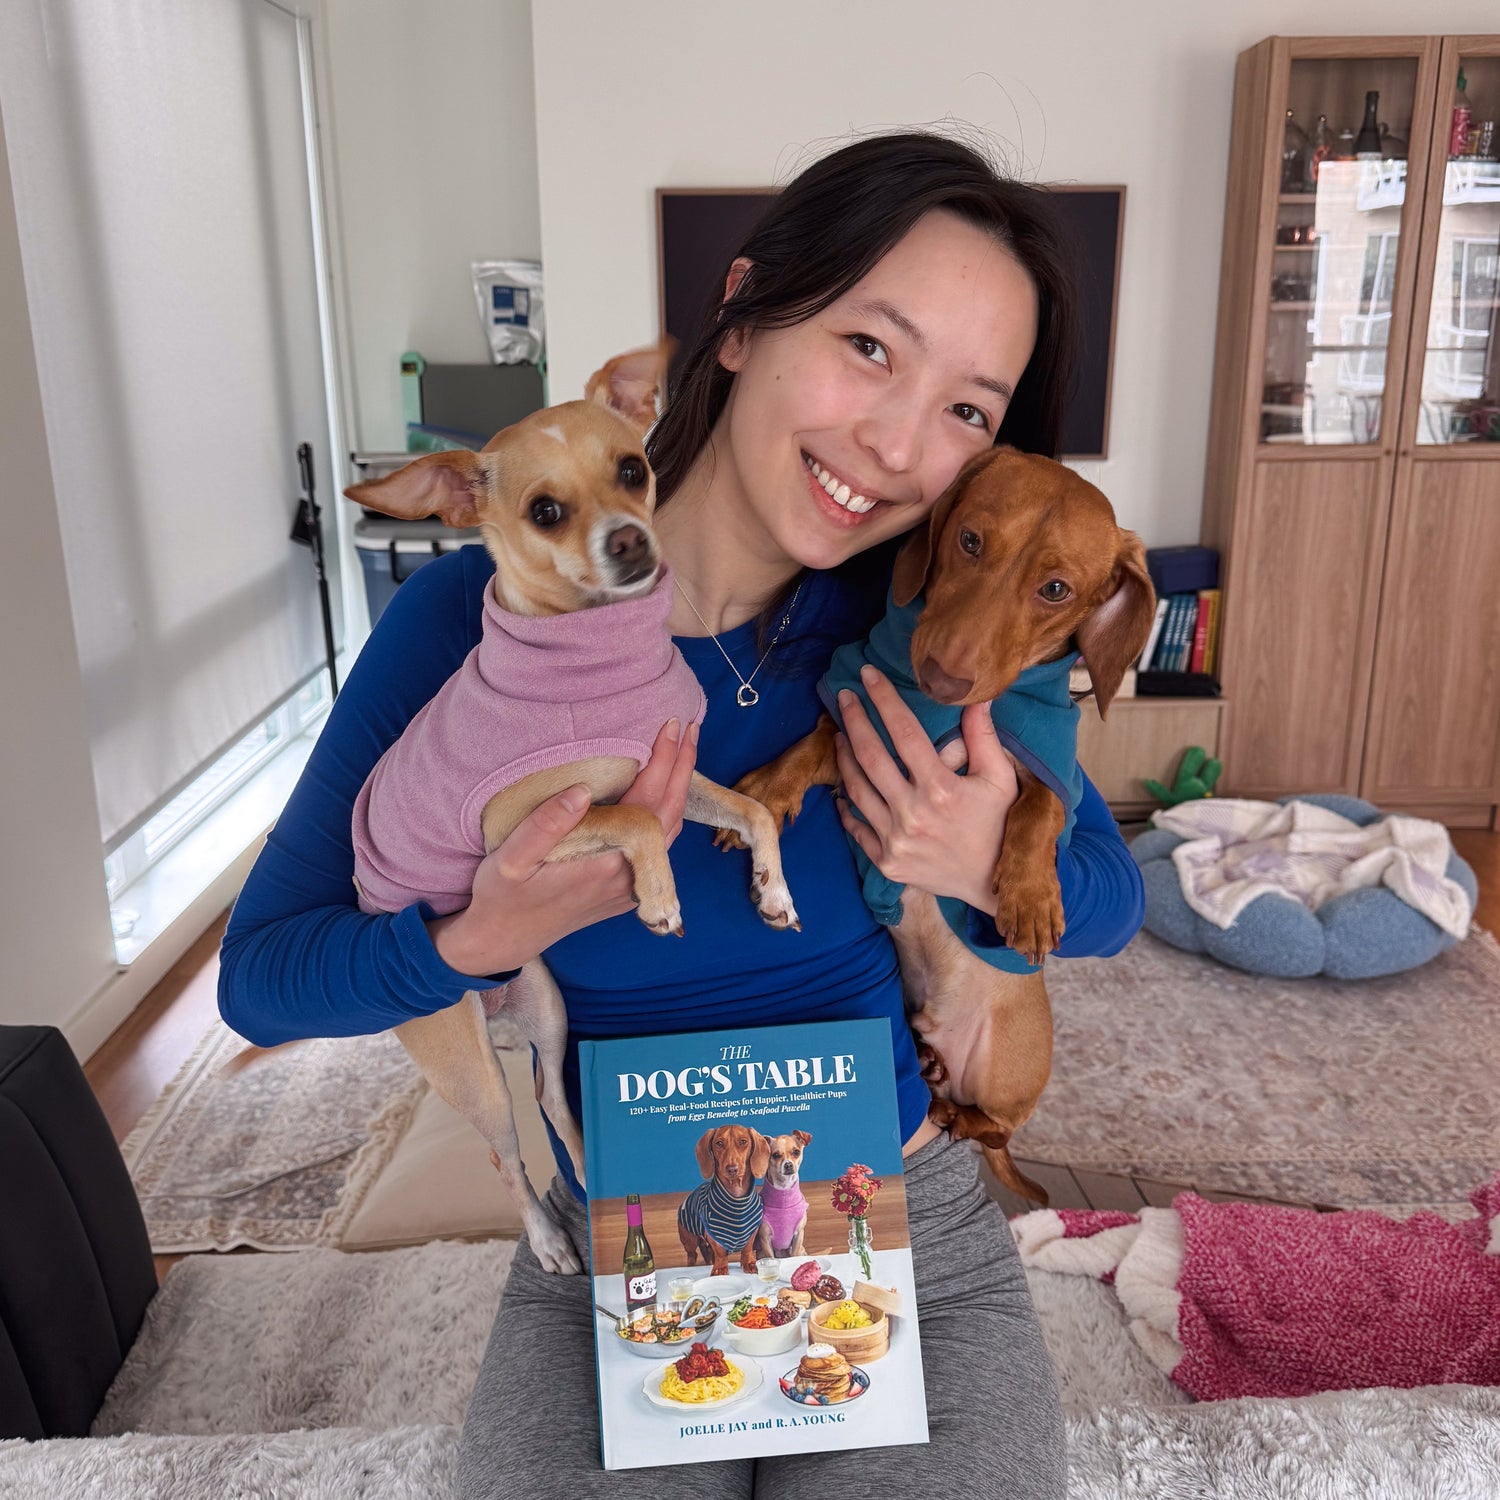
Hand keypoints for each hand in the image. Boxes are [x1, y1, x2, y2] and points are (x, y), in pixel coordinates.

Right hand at [426, 718, 697, 974]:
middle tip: (690, 726)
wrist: (503, 940)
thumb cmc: (503, 896)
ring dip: (679, 788)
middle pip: (670, 813)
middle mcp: (628, 874)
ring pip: (669, 830)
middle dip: (683, 767)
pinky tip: (662, 793)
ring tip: (682, 751)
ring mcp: (631, 885)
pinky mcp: (626, 889)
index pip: (647, 801)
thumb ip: (545, 824)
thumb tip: (583, 788)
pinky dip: (668, 811)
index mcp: (605, 861)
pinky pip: (659, 845)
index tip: (670, 725)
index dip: (662, 761)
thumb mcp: (511, 860)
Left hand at [833, 666, 1017, 911]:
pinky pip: (855, 827)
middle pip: (870, 757)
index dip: (884, 700)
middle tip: (844, 696)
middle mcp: (912, 814)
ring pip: (856, 789)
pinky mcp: (885, 861)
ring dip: (844, 758)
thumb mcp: (1000, 781)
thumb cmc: (999, 826)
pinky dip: (846, 804)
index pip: (905, 733)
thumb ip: (983, 737)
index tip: (868, 675)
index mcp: (941, 789)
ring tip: (841, 735)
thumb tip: (978, 695)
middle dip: (853, 720)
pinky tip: (843, 785)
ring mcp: (894, 840)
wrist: (993, 886)